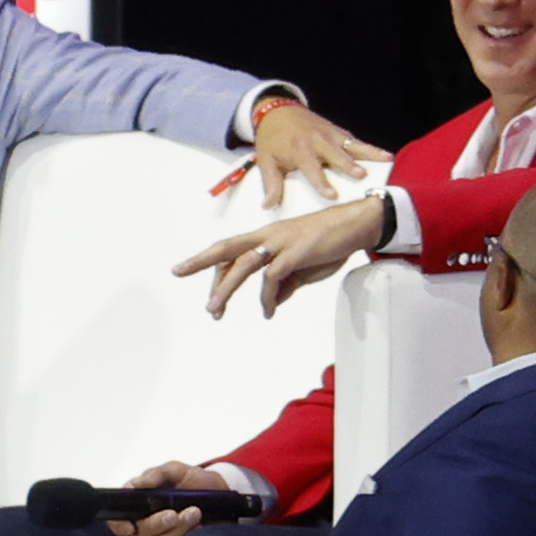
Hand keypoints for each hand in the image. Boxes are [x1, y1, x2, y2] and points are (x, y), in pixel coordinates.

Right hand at [110, 459, 228, 535]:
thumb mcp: (176, 470)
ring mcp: (159, 535)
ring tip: (195, 513)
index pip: (117, 519)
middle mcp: (144, 520)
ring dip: (176, 530)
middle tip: (174, 513)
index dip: (118, 525)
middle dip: (156, 524)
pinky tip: (199, 528)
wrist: (220, 492)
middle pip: (137, 533)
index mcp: (137, 502)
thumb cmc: (193, 480)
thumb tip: (135, 485)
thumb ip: (156, 474)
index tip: (130, 526)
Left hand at [174, 196, 388, 319]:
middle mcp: (268, 236)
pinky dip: (267, 296)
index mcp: (266, 236)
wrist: (356, 225)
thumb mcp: (302, 268)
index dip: (215, 267)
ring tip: (215, 309)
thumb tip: (272, 302)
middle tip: (178, 271)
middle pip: (227, 247)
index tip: (203, 284)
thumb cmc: (329, 243)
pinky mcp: (296, 252)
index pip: (232, 250)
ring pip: (243, 264)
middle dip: (201, 260)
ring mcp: (281, 242)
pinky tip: (268, 311)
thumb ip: (285, 283)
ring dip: (226, 288)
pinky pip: (272, 277)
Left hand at [243, 100, 390, 207]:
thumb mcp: (266, 161)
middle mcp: (317, 141)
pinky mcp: (338, 131)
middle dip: (349, 165)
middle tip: (362, 176)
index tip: (332, 196)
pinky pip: (354, 140)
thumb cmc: (272, 140)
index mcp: (299, 150)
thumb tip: (268, 206)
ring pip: (352, 144)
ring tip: (387, 159)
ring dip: (369, 152)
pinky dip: (369, 147)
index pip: (312, 169)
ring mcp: (330, 134)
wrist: (277, 111)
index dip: (321, 183)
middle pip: (336, 154)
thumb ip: (271, 184)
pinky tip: (384, 155)